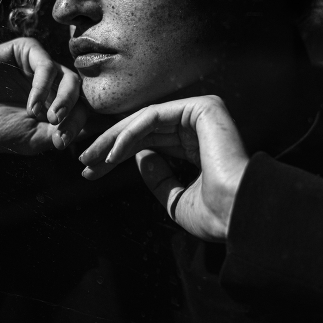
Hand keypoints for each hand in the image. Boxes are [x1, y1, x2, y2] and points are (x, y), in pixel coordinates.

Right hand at [0, 37, 85, 154]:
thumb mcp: (32, 139)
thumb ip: (61, 132)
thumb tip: (92, 131)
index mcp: (55, 105)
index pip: (83, 108)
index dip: (83, 123)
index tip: (69, 140)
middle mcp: (51, 85)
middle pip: (80, 93)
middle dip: (74, 111)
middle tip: (58, 125)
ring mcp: (40, 67)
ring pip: (69, 77)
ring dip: (63, 100)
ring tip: (48, 117)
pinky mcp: (26, 51)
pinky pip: (47, 64)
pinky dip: (43, 87)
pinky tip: (31, 105)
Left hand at [79, 95, 248, 241]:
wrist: (239, 214)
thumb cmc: (216, 214)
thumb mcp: (177, 199)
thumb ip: (158, 176)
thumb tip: (139, 156)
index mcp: (199, 144)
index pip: (152, 143)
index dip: (120, 156)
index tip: (93, 170)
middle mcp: (201, 125)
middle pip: (144, 130)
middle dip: (111, 146)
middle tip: (84, 162)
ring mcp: (203, 112)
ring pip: (145, 121)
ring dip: (114, 140)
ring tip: (91, 159)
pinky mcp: (202, 108)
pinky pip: (154, 118)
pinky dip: (130, 134)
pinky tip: (112, 154)